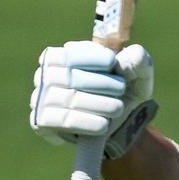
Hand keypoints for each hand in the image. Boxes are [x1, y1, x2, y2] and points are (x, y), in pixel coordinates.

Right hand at [29, 40, 156, 157]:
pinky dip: (87, 122)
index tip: (113, 63)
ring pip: (71, 99)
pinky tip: (103, 125)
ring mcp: (40, 98)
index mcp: (62, 56)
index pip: (71, 52)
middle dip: (102, 83)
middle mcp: (45, 74)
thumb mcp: (138, 76)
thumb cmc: (123, 93)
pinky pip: (64, 120)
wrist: (119, 126)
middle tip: (121, 89)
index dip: (92, 56)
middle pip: (71, 76)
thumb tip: (132, 55)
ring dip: (99, 104)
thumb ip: (138, 61)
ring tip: (117, 108)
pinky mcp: (42, 121)